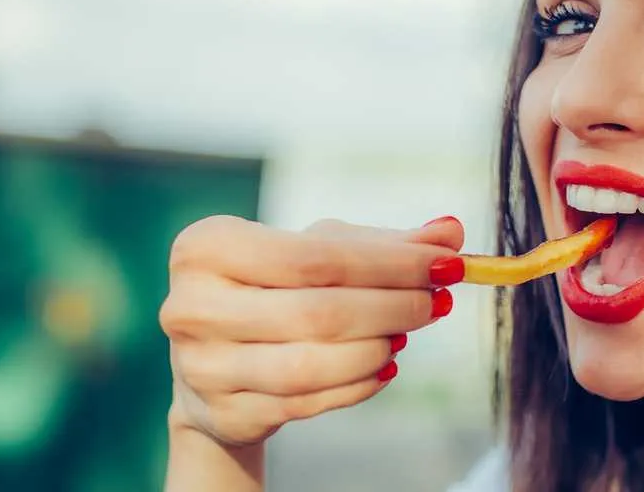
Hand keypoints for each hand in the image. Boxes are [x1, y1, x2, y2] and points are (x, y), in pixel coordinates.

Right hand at [160, 215, 464, 446]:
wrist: (216, 363)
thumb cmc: (275, 289)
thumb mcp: (321, 253)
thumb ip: (385, 243)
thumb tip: (450, 232)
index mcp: (207, 247)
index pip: (315, 256)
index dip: (390, 262)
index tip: (447, 263)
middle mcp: (192, 306)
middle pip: (318, 311)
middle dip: (393, 305)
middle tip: (438, 301)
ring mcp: (202, 366)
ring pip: (313, 365)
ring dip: (377, 348)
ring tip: (407, 333)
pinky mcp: (224, 413)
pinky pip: (308, 402)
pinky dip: (358, 384)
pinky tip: (384, 365)